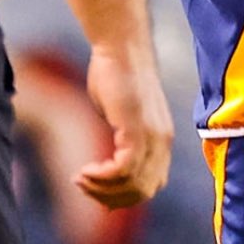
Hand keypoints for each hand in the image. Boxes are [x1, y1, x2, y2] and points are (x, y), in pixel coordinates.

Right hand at [77, 44, 172, 208]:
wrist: (122, 46)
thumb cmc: (117, 77)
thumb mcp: (121, 118)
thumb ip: (121, 145)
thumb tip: (110, 173)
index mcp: (162, 139)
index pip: (151, 185)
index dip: (124, 197)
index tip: (97, 193)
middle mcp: (163, 140)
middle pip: (144, 191)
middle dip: (111, 198)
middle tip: (84, 186)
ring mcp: (153, 134)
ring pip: (134, 184)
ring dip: (102, 189)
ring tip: (81, 177)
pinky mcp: (137, 127)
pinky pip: (124, 168)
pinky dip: (102, 177)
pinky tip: (85, 170)